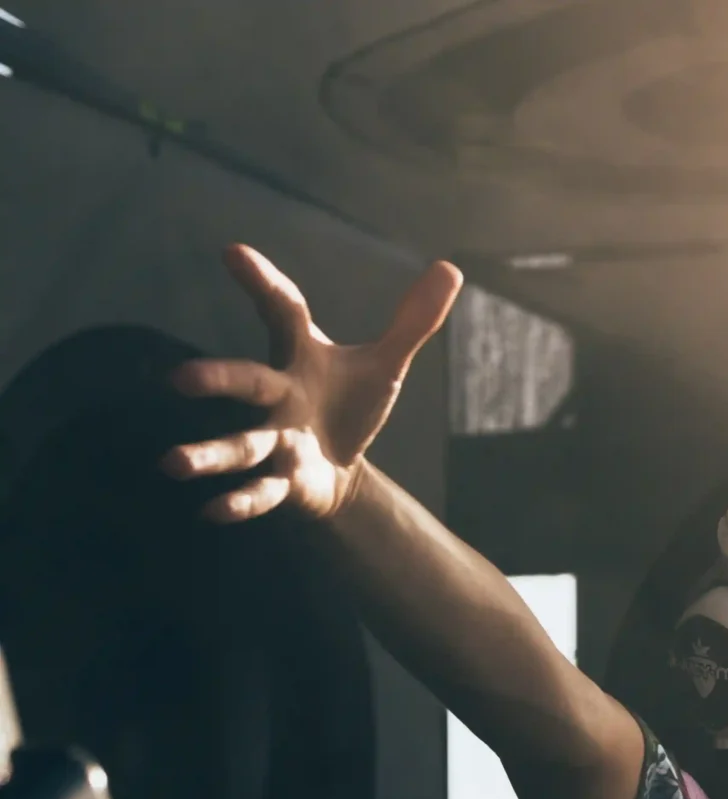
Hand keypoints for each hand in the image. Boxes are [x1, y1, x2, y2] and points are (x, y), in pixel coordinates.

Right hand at [163, 244, 462, 522]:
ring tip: (172, 462)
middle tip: (182, 377)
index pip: (283, 314)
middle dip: (218, 379)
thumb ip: (412, 321)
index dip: (262, 284)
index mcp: (301, 359)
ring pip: (241, 445)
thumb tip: (450, 269)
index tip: (234, 253)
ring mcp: (276, 440)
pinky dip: (239, 502)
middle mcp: (280, 396)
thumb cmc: (349, 405)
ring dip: (210, 455)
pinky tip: (212, 511)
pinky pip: (259, 493)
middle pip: (248, 383)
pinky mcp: (283, 482)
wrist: (339, 469)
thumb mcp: (385, 364)